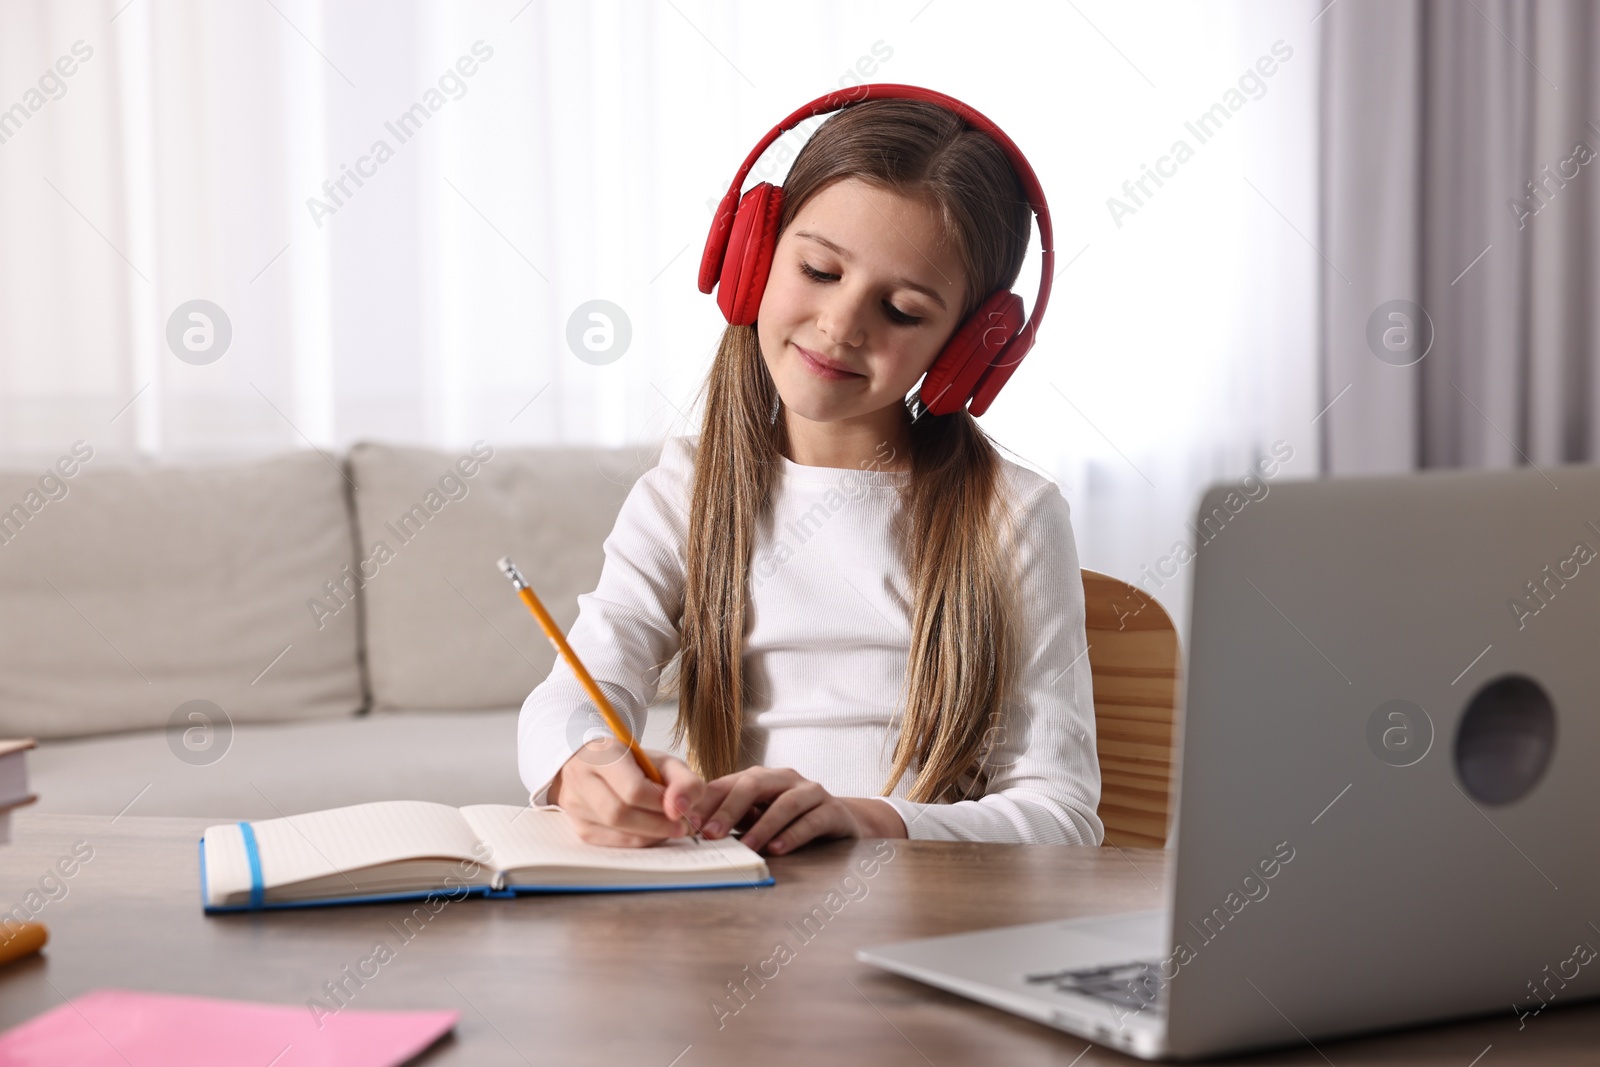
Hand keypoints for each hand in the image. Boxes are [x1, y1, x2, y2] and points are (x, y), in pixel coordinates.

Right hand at [548, 737, 705, 847]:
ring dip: (652, 835)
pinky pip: (614, 843)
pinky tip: (654, 833)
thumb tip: (682, 810)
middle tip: (683, 826)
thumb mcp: (663, 761)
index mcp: (601, 755)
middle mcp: (581, 780)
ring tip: (672, 828)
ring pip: (617, 832)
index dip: (661, 804)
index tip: (682, 809)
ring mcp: (576, 806)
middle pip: (620, 814)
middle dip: (658, 824)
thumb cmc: (633, 762)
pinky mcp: (581, 827)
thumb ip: (683, 781)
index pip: (632, 789)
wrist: (595, 765)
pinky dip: (640, 841)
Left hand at [690, 767, 906, 854]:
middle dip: (730, 809)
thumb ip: (732, 820)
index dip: (708, 801)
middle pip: (754, 784)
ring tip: (747, 847)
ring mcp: (811, 792)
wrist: (840, 821)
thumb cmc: (790, 821)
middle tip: (711, 834)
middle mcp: (785, 779)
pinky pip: (812, 820)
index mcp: (761, 778)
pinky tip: (778, 849)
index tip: (689, 823)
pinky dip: (793, 835)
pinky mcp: (833, 811)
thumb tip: (694, 833)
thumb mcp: (757, 817)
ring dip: (762, 826)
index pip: (729, 783)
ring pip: (784, 803)